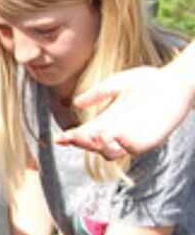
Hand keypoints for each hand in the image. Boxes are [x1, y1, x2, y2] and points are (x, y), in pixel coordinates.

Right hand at [56, 65, 191, 158]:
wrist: (175, 82)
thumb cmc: (149, 80)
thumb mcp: (116, 83)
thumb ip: (97, 93)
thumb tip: (75, 102)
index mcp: (107, 120)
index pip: (84, 134)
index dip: (71, 138)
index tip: (59, 139)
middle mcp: (116, 132)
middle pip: (93, 146)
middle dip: (82, 142)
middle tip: (78, 134)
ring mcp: (132, 138)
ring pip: (109, 153)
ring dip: (100, 146)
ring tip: (98, 134)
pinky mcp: (148, 140)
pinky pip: (132, 150)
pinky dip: (123, 145)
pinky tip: (117, 135)